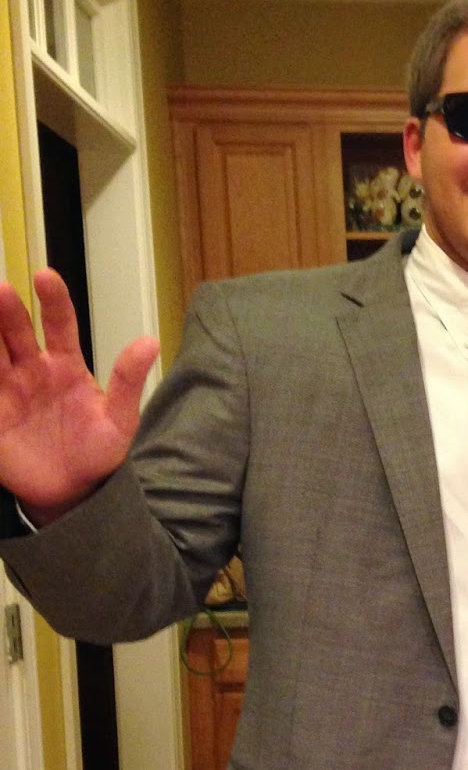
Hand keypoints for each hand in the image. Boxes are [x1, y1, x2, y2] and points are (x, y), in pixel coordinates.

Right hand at [0, 268, 158, 524]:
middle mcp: (31, 369)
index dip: (53, 299)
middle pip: (14, 330)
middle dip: (6, 309)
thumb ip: (128, 381)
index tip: (46, 276)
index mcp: (65, 364)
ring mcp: (7, 389)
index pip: (58, 323)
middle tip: (0, 290)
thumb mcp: (119, 419)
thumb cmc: (98, 452)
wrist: (74, 492)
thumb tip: (150, 341)